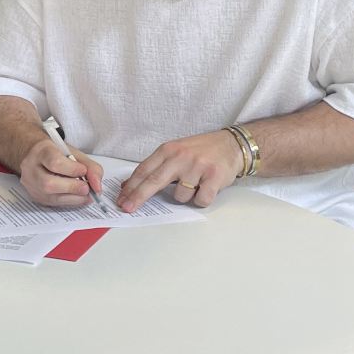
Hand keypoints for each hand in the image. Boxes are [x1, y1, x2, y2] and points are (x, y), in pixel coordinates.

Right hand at [18, 138, 104, 207]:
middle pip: (49, 183)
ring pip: (52, 197)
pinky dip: (70, 201)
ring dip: (74, 197)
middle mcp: (31, 169)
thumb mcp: (73, 152)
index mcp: (40, 151)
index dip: (73, 169)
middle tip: (86, 187)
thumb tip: (97, 186)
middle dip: (73, 187)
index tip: (84, 170)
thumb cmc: (55, 152)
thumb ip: (90, 166)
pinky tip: (77, 196)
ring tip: (84, 192)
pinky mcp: (36, 197)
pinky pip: (55, 204)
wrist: (34, 155)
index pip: (55, 163)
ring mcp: (31, 185)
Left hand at [117, 130, 241, 212]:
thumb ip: (155, 167)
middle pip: (154, 181)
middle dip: (138, 197)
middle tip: (127, 208)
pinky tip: (206, 188)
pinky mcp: (213, 177)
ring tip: (195, 183)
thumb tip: (129, 185)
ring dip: (185, 196)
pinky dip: (201, 199)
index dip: (131, 186)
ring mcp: (197, 166)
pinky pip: (200, 200)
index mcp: (168, 150)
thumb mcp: (174, 152)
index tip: (121, 198)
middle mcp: (180, 157)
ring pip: (180, 196)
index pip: (144, 170)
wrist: (231, 145)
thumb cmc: (199, 151)